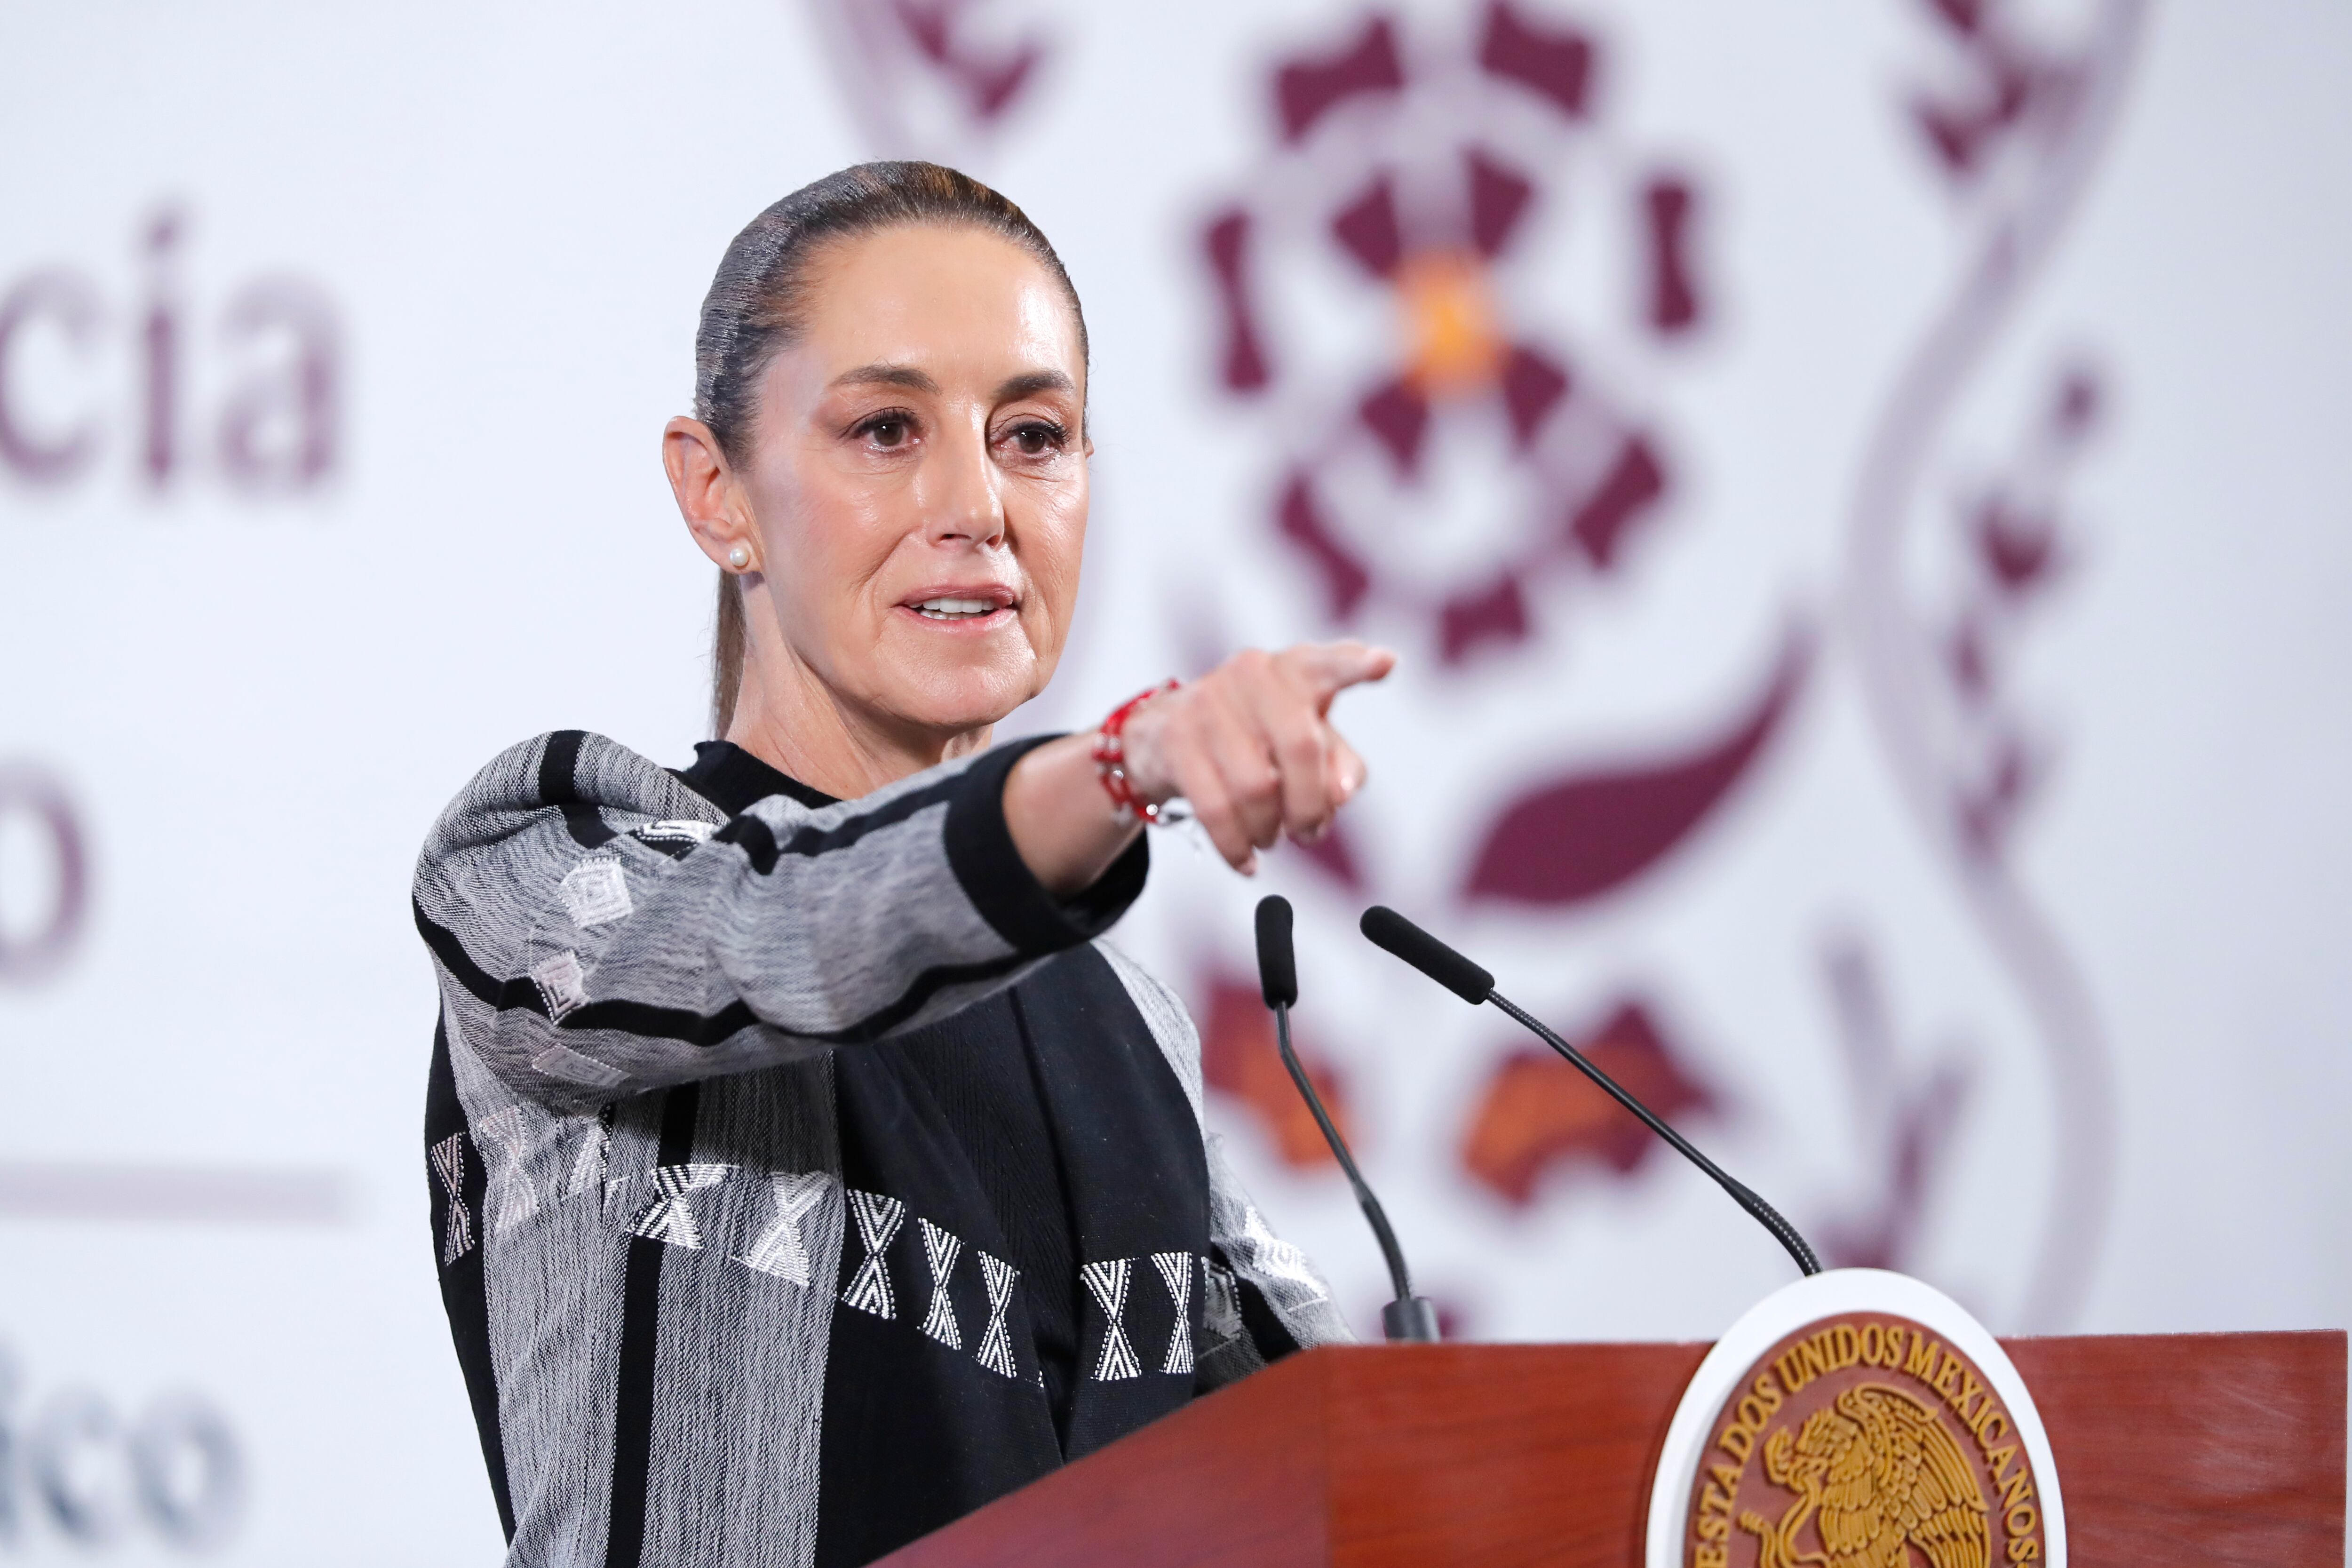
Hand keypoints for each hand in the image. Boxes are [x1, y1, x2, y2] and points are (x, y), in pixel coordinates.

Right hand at [1118, 641, 1396, 873]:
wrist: (1164, 732)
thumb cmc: (1256, 736)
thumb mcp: (1306, 741)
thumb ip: (1340, 763)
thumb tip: (1342, 794)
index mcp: (1294, 669)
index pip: (1327, 665)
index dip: (1355, 666)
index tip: (1385, 664)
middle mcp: (1251, 674)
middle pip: (1300, 747)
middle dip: (1310, 805)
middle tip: (1310, 833)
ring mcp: (1208, 702)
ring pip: (1256, 787)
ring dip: (1270, 830)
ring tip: (1272, 839)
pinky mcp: (1175, 739)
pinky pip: (1215, 809)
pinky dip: (1236, 847)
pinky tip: (1247, 861)